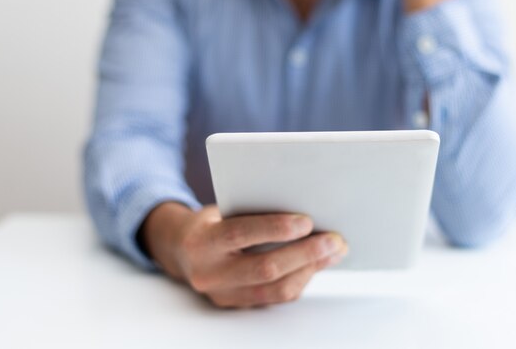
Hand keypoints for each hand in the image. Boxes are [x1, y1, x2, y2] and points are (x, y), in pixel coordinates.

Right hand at [141, 202, 347, 307]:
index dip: (276, 228)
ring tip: (333, 251)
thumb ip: (253, 211)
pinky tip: (317, 264)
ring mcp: (223, 295)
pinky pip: (276, 297)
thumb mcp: (222, 209)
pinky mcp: (237, 305)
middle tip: (334, 239)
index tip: (307, 221)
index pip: (240, 233)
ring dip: (311, 269)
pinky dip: (301, 279)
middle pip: (265, 268)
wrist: (181, 250)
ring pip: (275, 289)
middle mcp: (210, 273)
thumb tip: (305, 214)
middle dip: (305, 253)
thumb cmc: (211, 222)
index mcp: (203, 241)